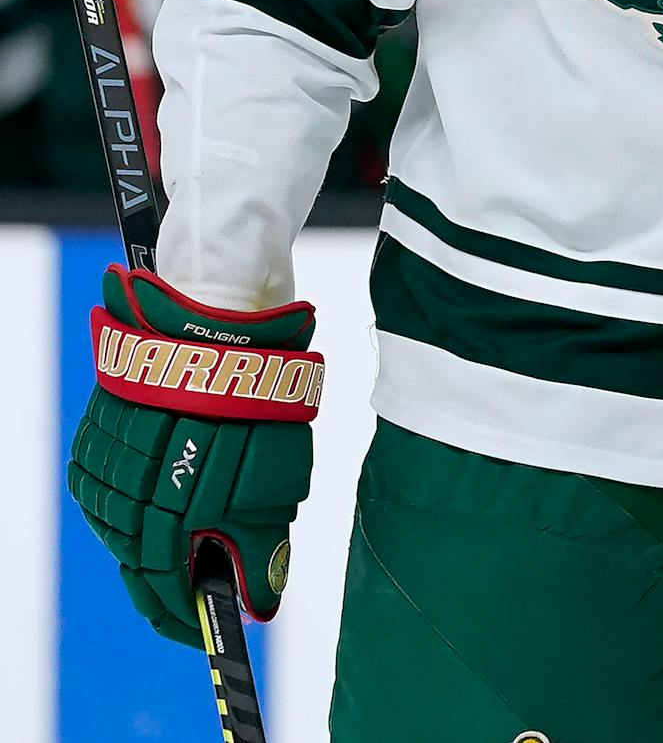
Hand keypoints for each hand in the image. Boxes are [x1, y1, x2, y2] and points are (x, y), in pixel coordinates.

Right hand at [68, 265, 321, 644]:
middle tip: (198, 596)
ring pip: (117, 527)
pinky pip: (106, 488)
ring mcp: (103, 466)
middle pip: (136, 563)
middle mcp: (123, 498)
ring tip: (186, 544)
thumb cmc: (254, 404)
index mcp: (167, 515)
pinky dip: (132, 504)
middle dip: (170, 584)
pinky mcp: (94, 436)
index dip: (185, 617)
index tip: (202, 632)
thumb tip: (262, 605)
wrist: (216, 325)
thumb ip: (260, 549)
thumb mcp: (272, 485)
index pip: (165, 590)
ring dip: (149, 542)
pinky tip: (159, 503)